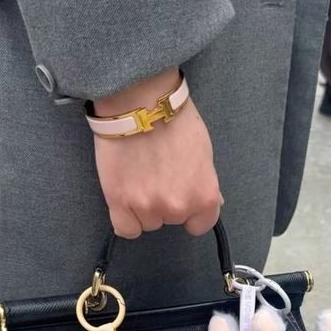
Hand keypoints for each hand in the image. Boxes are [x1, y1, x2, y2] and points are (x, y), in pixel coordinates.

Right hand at [92, 67, 222, 238]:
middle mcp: (178, 208)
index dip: (190, 211)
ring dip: (143, 207)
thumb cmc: (176, 121)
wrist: (141, 102)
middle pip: (170, 221)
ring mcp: (148, 207)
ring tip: (139, 176)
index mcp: (204, 197)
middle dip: (164, 202)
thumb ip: (204, 183)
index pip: (200, 224)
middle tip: (156, 174)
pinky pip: (126, 229)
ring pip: (147, 223)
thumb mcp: (204, 154)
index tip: (180, 194)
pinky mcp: (119, 202)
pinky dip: (126, 218)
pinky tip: (125, 197)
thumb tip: (211, 203)